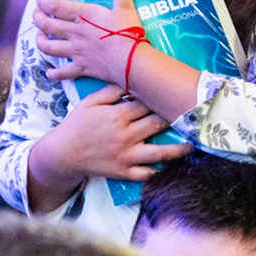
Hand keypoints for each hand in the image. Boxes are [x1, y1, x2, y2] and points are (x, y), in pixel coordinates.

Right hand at [27, 85, 190, 209]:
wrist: (63, 154)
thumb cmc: (77, 125)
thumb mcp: (89, 102)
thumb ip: (110, 91)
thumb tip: (128, 81)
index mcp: (118, 115)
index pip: (146, 104)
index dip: (161, 99)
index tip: (174, 95)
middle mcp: (126, 135)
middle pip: (157, 124)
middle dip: (174, 118)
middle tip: (192, 115)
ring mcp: (126, 155)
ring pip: (159, 152)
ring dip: (178, 148)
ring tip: (192, 144)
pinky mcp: (124, 172)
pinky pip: (146, 174)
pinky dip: (160, 171)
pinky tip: (173, 167)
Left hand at [36, 0, 142, 87]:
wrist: (131, 61)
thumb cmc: (128, 32)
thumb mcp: (125, 5)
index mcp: (83, 15)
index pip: (55, 7)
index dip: (43, 2)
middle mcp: (75, 33)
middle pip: (47, 26)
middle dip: (38, 19)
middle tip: (35, 15)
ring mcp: (76, 52)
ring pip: (49, 48)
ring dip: (41, 42)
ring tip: (38, 38)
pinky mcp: (82, 68)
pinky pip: (64, 73)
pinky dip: (55, 74)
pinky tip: (50, 74)